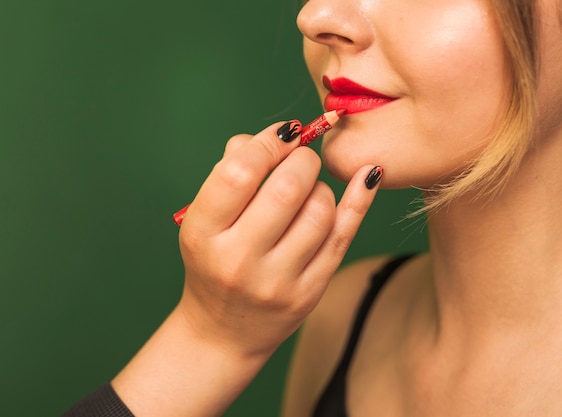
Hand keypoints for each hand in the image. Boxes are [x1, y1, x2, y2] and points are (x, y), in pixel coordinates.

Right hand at [176, 121, 380, 359]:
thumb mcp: (204, 221)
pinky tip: (369, 174)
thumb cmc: (213, 260)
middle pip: (286, 189)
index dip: (268, 141)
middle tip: (301, 158)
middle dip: (302, 159)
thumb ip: (231, 171)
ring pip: (320, 210)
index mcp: (202, 234)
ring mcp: (276, 281)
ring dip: (320, 186)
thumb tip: (277, 135)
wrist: (222, 332)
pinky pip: (342, 236)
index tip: (285, 132)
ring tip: (307, 191)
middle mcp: (238, 261)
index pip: (239, 173)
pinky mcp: (308, 294)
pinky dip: (359, 200)